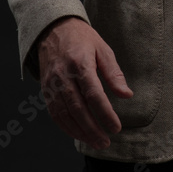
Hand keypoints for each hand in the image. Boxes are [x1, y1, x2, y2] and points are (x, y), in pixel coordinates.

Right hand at [36, 16, 132, 149]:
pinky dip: (66, 127)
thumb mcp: (103, 49)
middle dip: (92, 129)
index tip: (116, 127)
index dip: (105, 113)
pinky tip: (78, 134)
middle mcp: (63, 75)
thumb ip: (114, 73)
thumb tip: (126, 95)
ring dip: (79, 132)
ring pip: (64, 114)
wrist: (53, 29)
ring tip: (95, 142)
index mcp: (80, 63)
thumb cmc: (82, 39)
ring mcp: (52, 83)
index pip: (93, 94)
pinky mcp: (45, 89)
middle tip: (106, 142)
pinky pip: (54, 113)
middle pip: (77, 109)